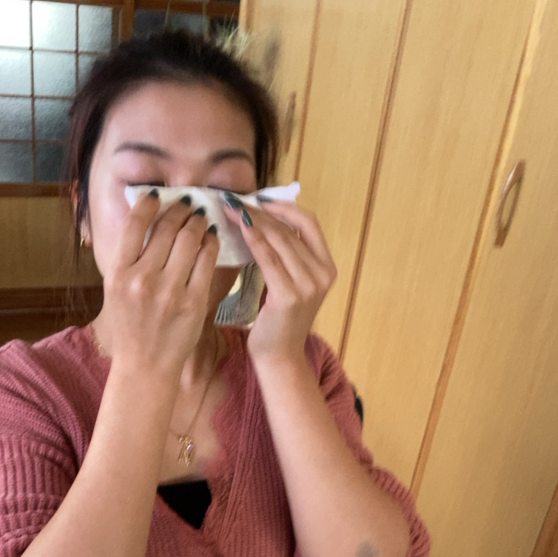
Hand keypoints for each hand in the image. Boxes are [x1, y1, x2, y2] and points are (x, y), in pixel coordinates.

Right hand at [98, 193, 218, 373]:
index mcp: (118, 273)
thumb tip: (146, 218)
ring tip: (201, 219)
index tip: (159, 197)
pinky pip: (207, 261)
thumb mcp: (116, 291)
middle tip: (189, 204)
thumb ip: (128, 258)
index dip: (150, 203)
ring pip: (190, 240)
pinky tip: (211, 240)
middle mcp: (142, 279)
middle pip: (167, 228)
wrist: (145, 366)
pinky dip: (211, 244)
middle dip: (181, 210)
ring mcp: (169, 291)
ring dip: (198, 223)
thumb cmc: (130, 328)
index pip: (135, 223)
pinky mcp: (193, 302)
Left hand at [223, 196, 336, 362]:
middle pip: (290, 229)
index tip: (258, 199)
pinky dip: (252, 239)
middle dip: (261, 211)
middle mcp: (322, 274)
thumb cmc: (278, 321)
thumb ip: (285, 256)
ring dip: (252, 221)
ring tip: (230, 210)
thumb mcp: (288, 283)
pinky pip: (268, 258)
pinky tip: (237, 228)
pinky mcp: (289, 295)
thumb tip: (261, 220)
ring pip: (279, 239)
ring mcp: (309, 285)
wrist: (279, 357)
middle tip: (235, 201)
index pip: (309, 223)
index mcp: (327, 267)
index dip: (284, 206)